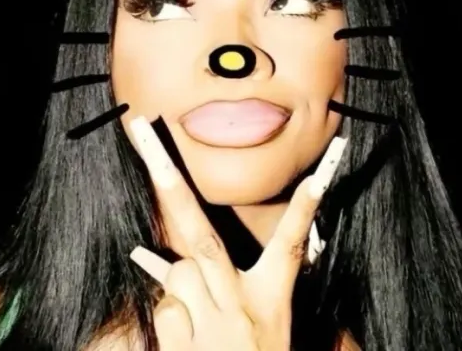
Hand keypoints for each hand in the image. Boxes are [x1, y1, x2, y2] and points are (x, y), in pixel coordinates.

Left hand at [128, 116, 346, 350]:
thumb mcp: (260, 323)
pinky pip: (165, 307)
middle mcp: (241, 306)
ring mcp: (212, 326)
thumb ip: (215, 284)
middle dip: (168, 177)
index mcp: (271, 299)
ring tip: (201, 316)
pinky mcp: (185, 347)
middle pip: (201, 234)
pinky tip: (185, 334)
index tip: (318, 176)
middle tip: (143, 131)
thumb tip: (152, 254)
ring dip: (179, 282)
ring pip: (178, 273)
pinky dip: (171, 311)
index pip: (292, 244)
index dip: (304, 208)